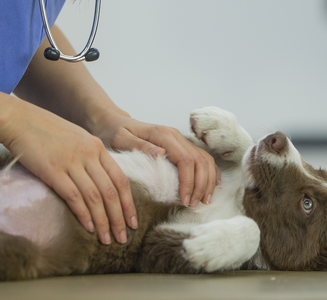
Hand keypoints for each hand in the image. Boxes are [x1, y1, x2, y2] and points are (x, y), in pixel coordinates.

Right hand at [2, 104, 137, 244]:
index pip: (120, 179)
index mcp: (96, 147)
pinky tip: (88, 227)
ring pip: (95, 197)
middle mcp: (88, 154)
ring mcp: (71, 162)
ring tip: (106, 239)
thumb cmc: (45, 131)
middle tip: (122, 238)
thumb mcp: (76, 138)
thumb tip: (100, 181)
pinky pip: (74, 196)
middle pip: (111, 192)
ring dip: (103, 221)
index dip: (128, 203)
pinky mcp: (53, 170)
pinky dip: (83, 214)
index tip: (132, 221)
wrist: (19, 120)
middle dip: (118, 218)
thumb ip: (90, 156)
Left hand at [91, 112, 219, 206]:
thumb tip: (161, 154)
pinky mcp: (180, 143)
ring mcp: (179, 138)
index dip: (188, 182)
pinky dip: (210, 171)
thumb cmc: (113, 133)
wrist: (113, 122)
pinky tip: (213, 185)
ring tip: (205, 200)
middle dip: (200, 185)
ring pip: (204, 158)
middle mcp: (174, 135)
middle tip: (195, 205)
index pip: (185, 160)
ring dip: (208, 180)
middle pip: (199, 161)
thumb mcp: (120, 139)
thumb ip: (139, 146)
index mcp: (162, 135)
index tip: (185, 200)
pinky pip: (201, 156)